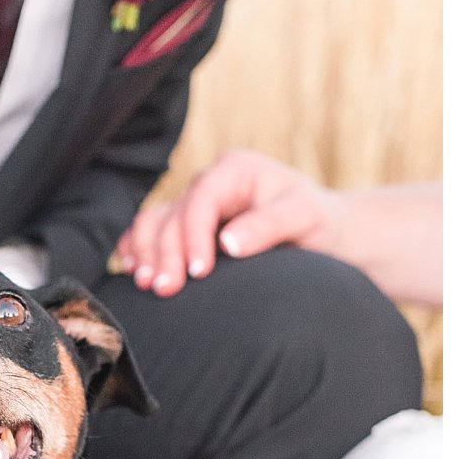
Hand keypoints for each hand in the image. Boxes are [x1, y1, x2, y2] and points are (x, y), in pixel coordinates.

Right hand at [114, 148, 338, 296]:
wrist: (323, 234)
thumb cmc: (319, 223)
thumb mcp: (306, 218)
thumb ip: (269, 225)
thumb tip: (228, 243)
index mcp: (235, 169)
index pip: (200, 200)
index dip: (192, 236)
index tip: (199, 273)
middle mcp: (209, 181)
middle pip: (171, 215)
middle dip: (166, 253)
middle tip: (166, 290)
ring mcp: (193, 202)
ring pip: (152, 223)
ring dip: (146, 255)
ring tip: (148, 285)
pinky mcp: (184, 224)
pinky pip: (147, 232)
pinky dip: (137, 250)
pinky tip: (135, 272)